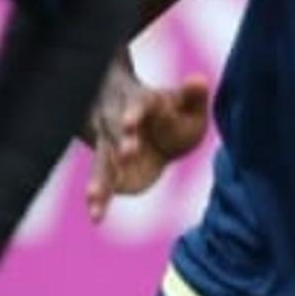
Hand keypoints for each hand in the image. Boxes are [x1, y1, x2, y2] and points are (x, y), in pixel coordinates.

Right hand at [85, 57, 210, 222]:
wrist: (149, 129)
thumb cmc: (172, 114)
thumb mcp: (187, 105)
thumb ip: (193, 96)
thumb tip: (199, 81)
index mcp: (140, 100)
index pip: (136, 103)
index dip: (133, 112)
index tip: (131, 123)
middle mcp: (117, 118)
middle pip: (113, 127)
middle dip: (120, 140)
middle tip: (127, 152)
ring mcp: (107, 142)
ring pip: (101, 157)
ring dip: (99, 176)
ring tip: (95, 196)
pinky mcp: (106, 166)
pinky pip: (100, 181)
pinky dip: (98, 197)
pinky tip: (95, 215)